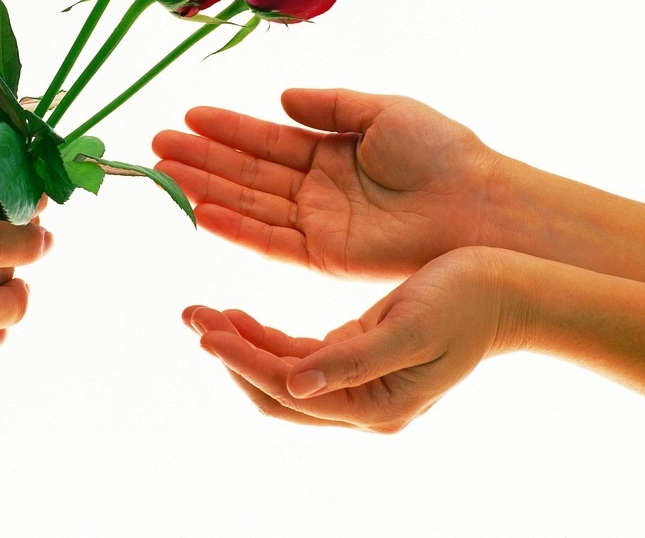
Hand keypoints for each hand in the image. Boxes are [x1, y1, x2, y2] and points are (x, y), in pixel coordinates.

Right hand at [154, 88, 499, 277]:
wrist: (477, 204)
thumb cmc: (441, 152)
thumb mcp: (382, 111)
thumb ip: (328, 106)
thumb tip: (280, 99)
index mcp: (330, 152)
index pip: (265, 140)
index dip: (226, 129)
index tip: (186, 116)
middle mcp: (315, 189)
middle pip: (246, 172)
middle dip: (201, 158)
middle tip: (155, 144)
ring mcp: (316, 223)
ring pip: (248, 203)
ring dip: (204, 187)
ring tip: (162, 170)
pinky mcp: (321, 256)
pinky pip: (267, 239)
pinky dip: (232, 225)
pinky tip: (198, 208)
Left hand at [183, 248, 510, 432]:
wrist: (506, 291)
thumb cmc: (466, 304)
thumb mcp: (411, 330)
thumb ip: (352, 362)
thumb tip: (295, 385)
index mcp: (375, 407)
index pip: (288, 390)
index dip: (241, 360)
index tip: (204, 330)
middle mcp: (361, 404)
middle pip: (275, 390)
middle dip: (230, 354)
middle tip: (192, 314)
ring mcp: (356, 383)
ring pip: (280, 372)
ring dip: (240, 343)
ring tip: (202, 311)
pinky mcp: (354, 355)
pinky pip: (296, 355)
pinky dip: (263, 337)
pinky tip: (238, 315)